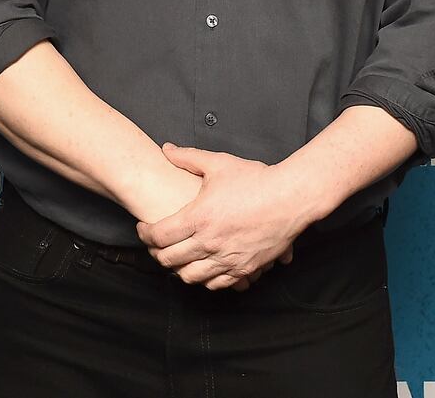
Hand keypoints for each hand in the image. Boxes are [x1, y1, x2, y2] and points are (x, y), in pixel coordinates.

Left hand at [135, 143, 312, 291]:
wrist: (291, 198)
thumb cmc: (256, 180)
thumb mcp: (219, 163)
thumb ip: (188, 157)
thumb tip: (166, 149)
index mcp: (199, 217)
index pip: (159, 235)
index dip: (144, 234)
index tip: (143, 228)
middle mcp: (210, 243)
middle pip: (169, 260)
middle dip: (156, 253)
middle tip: (155, 245)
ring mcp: (227, 259)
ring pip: (190, 276)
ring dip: (177, 269)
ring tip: (176, 258)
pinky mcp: (244, 268)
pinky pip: (216, 284)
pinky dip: (204, 279)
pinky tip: (202, 267)